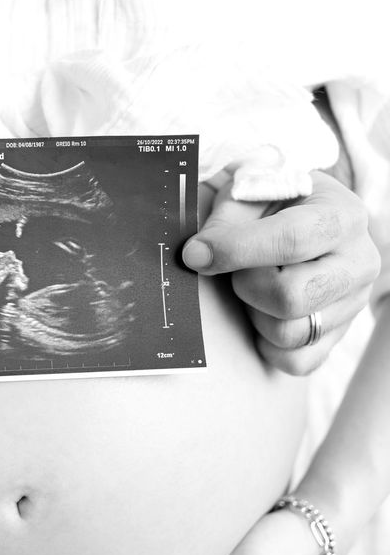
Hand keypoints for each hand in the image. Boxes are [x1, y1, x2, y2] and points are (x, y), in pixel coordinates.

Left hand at [183, 171, 379, 374]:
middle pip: (292, 297)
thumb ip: (224, 221)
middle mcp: (358, 263)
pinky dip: (267, 343)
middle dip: (247, 285)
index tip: (196, 254)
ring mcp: (352, 304)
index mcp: (341, 216)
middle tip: (237, 270)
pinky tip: (261, 312)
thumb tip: (198, 256)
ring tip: (254, 286)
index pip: (291, 241)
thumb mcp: (249, 192)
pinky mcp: (338, 336)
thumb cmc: (272, 204)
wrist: (300, 218)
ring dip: (255, 313)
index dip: (235, 250)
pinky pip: (296, 361)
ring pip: (290, 333)